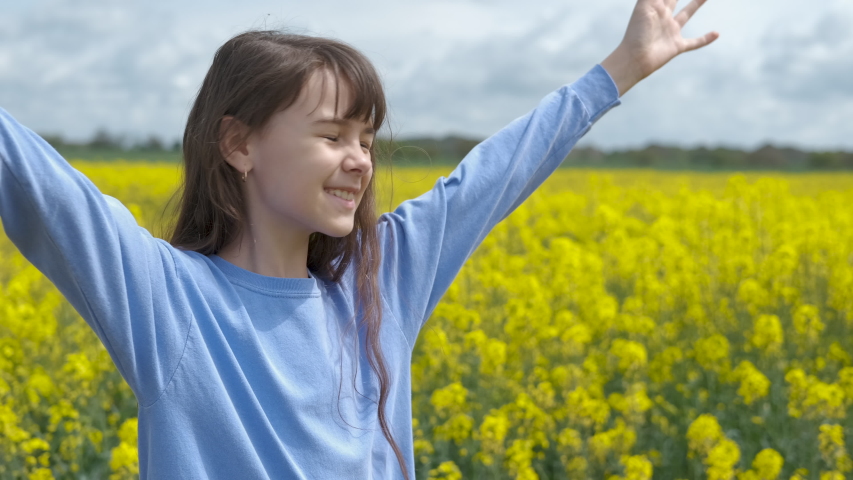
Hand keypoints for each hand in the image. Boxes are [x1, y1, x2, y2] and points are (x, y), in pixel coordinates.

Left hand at [600, 0, 718, 95]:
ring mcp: (671, 32)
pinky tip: (717, 34)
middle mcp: (663, 17)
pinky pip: (694, 42)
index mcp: (655, 6)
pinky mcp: (677, 46)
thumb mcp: (644, 5)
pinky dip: (705, 39)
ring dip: (696, 4)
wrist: (635, 59)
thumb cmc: (636, 32)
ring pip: (687, 14)